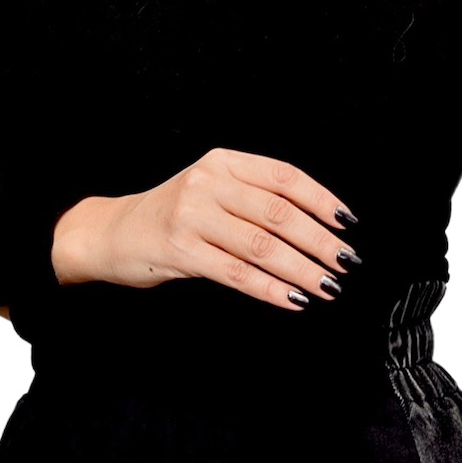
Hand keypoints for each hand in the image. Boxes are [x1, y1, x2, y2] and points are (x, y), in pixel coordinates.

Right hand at [51, 147, 360, 311]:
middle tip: (346, 262)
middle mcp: (209, 182)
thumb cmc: (175, 214)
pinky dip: (271, 289)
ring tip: (328, 286)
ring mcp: (193, 215)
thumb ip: (253, 196)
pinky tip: (294, 300)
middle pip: (279, 213)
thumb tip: (318, 224)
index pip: (284, 177)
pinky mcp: (181, 250)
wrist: (113, 232)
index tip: (348, 223)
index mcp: (224, 162)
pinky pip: (237, 273)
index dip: (320, 200)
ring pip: (262, 246)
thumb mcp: (212, 189)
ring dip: (302, 270)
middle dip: (319, 241)